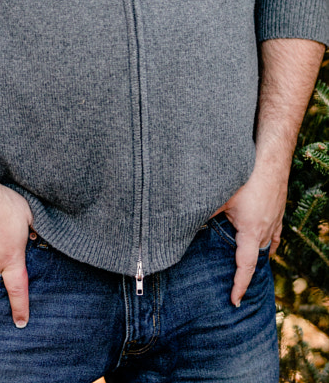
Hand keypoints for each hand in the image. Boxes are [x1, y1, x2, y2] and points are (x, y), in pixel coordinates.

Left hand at [217, 161, 286, 305]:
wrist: (271, 159)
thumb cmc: (246, 176)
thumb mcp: (220, 195)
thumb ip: (203, 212)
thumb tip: (183, 222)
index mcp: (251, 231)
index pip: (246, 267)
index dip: (239, 285)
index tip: (234, 300)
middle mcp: (265, 230)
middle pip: (256, 258)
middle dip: (246, 272)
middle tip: (233, 284)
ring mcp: (274, 221)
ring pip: (265, 246)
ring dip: (255, 255)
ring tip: (243, 264)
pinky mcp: (277, 212)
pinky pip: (274, 235)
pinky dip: (267, 243)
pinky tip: (263, 245)